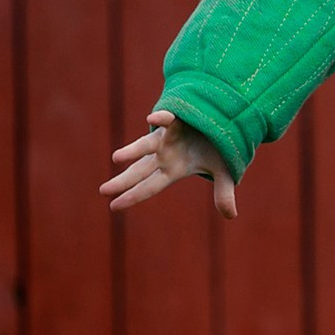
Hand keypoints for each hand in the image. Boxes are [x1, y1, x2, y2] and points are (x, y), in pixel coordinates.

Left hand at [102, 110, 238, 217]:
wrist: (220, 119)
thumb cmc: (216, 147)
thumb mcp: (223, 172)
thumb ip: (223, 192)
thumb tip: (231, 216)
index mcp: (173, 169)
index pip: (150, 186)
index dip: (133, 196)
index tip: (113, 206)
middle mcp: (165, 154)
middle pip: (141, 170)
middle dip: (123, 180)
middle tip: (103, 191)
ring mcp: (167, 137)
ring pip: (146, 145)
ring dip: (133, 151)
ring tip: (116, 158)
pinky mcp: (176, 119)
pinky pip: (167, 119)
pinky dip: (161, 118)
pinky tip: (151, 118)